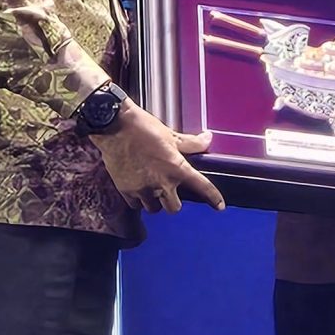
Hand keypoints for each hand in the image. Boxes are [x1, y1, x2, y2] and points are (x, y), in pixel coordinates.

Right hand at [93, 103, 224, 214]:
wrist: (114, 126)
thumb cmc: (143, 127)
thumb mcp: (171, 134)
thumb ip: (191, 143)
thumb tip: (208, 139)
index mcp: (176, 167)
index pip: (201, 186)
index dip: (213, 197)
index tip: (220, 206)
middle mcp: (162, 182)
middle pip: (174, 208)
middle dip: (173, 201)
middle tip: (169, 191)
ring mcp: (143, 188)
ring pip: (154, 208)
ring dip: (156, 201)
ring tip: (153, 189)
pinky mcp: (126, 190)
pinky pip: (136, 205)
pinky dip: (139, 200)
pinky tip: (139, 188)